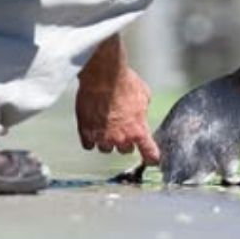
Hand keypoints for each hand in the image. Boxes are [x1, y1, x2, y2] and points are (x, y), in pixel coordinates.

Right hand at [76, 45, 158, 163]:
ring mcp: (102, 138)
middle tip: (124, 127)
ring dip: (108, 140)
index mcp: (138, 130)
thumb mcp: (144, 95)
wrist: (103, 77)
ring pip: (106, 149)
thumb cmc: (125, 83)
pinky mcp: (86, 134)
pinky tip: (94, 126)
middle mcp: (120, 138)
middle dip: (126, 141)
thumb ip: (142, 111)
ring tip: (107, 123)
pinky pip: (90, 145)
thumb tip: (140, 114)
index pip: (148, 152)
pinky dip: (92, 138)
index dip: (152, 157)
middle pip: (125, 151)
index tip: (153, 161)